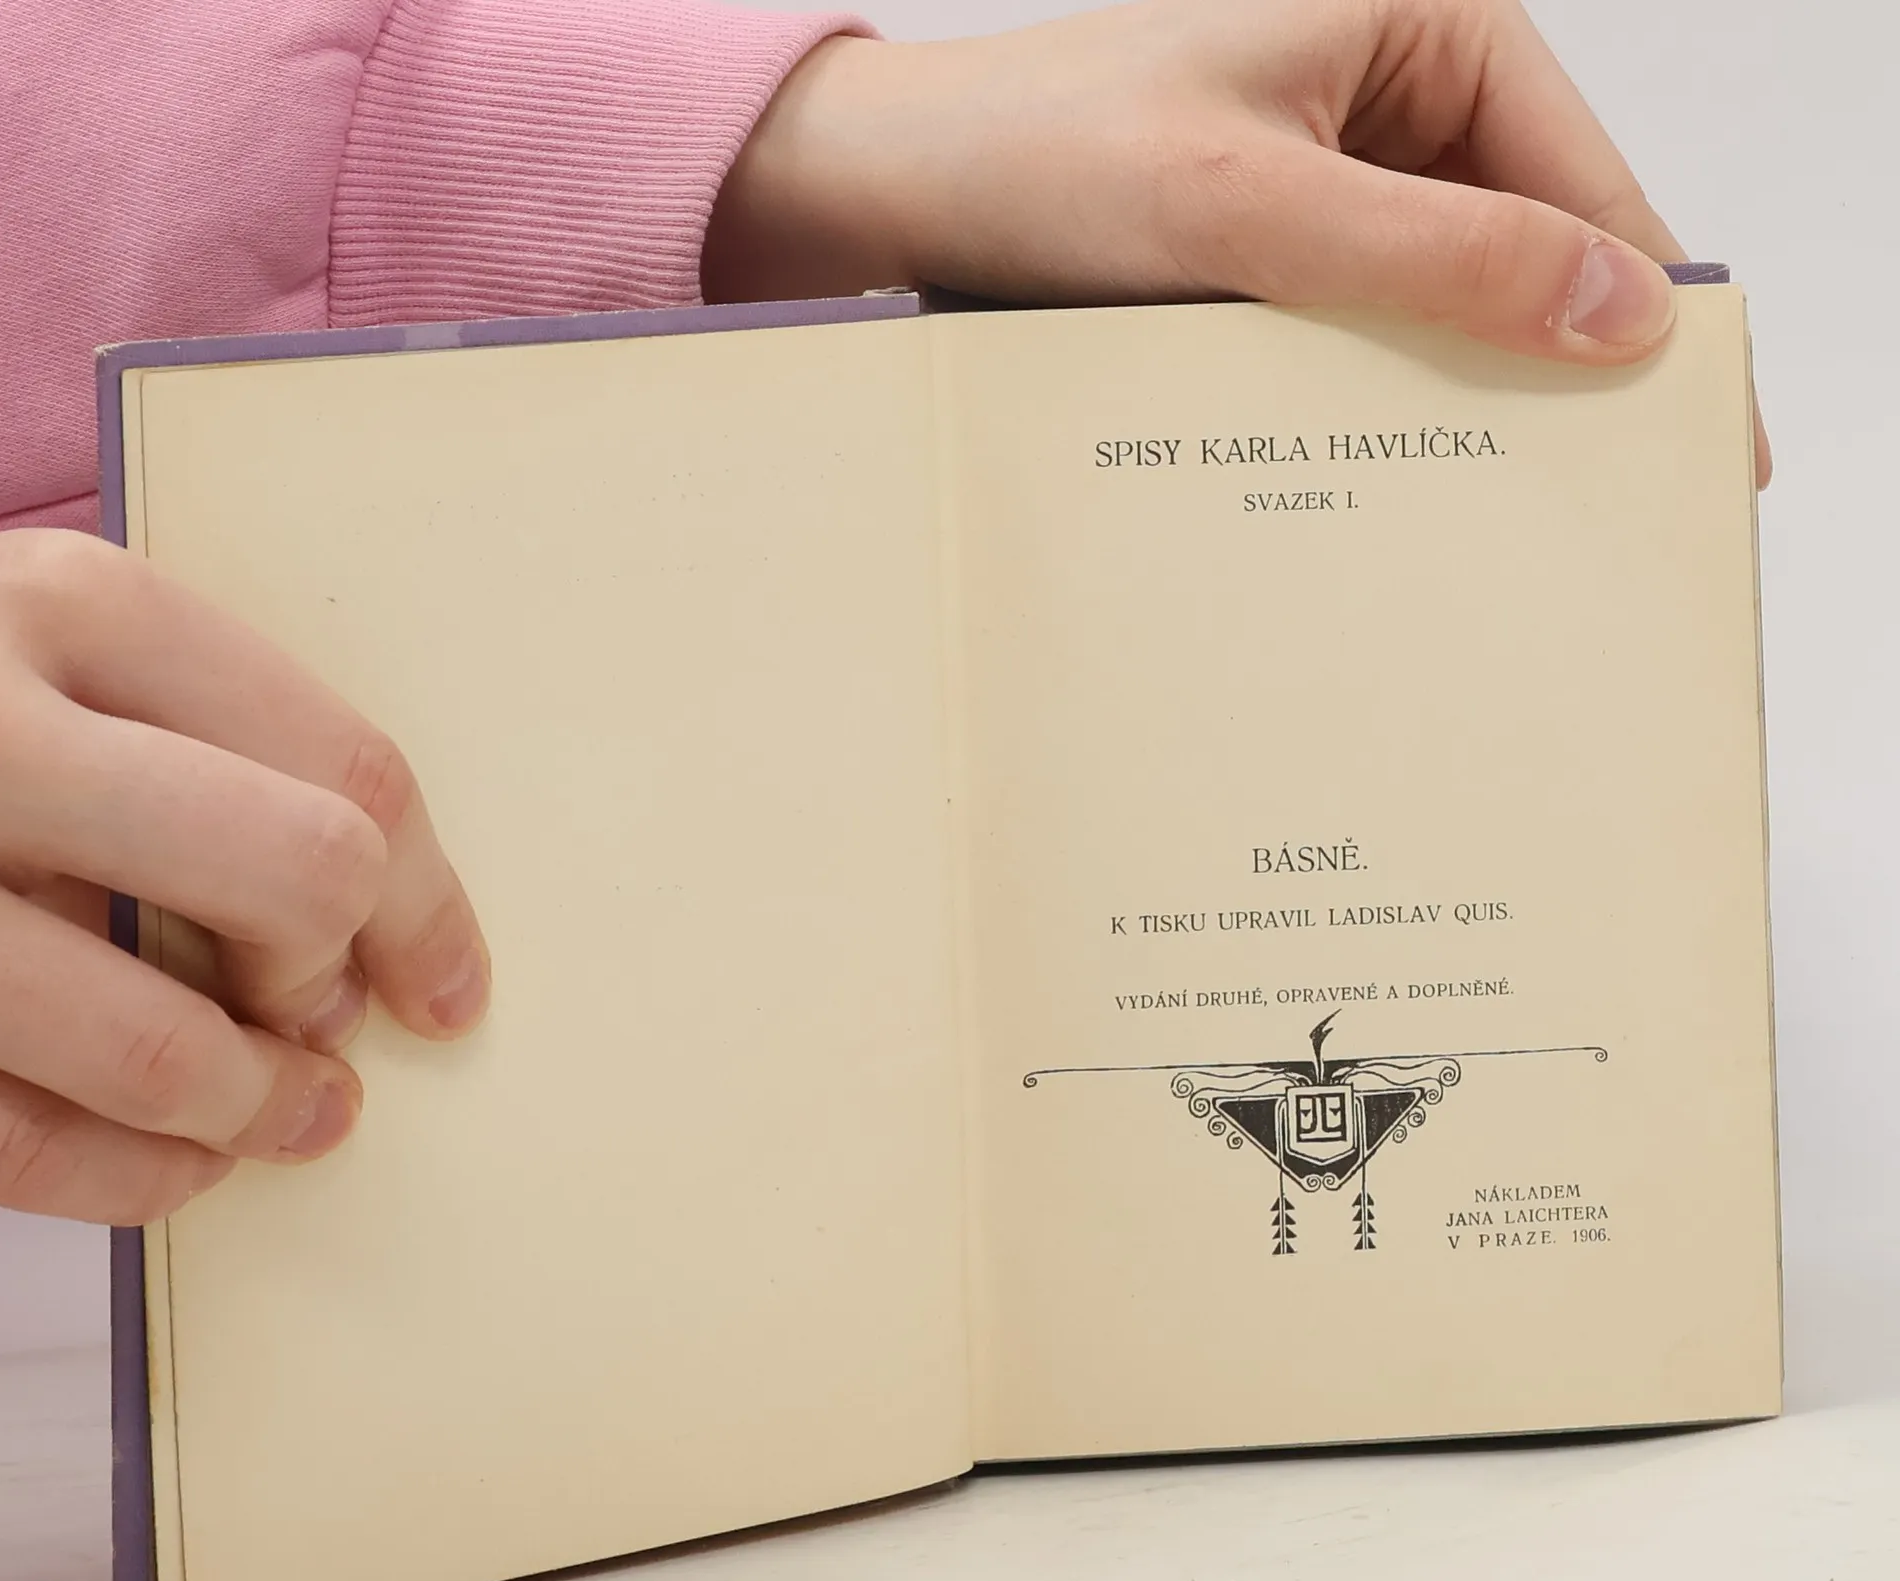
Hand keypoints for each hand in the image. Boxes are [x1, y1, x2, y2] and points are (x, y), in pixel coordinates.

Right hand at [0, 532, 491, 1225]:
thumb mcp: (58, 663)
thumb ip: (207, 754)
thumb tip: (394, 945)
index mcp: (70, 608)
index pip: (347, 769)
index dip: (431, 906)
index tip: (448, 989)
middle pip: (296, 873)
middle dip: (335, 977)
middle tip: (326, 1020)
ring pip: (160, 1045)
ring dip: (258, 1107)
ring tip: (289, 1115)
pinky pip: (20, 1147)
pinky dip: (136, 1180)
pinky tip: (180, 1167)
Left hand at [708, 0, 1769, 482]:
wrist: (903, 194)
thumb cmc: (1045, 161)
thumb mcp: (1250, 208)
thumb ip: (1435, 255)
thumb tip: (1618, 311)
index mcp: (1430, 28)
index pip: (1588, 186)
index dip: (1643, 317)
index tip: (1693, 446)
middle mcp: (1400, 91)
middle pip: (1533, 246)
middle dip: (1558, 367)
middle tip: (1601, 509)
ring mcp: (1341, 170)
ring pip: (1453, 296)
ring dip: (1466, 394)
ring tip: (1503, 516)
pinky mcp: (1283, 240)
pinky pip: (1371, 322)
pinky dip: (1384, 393)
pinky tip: (1392, 474)